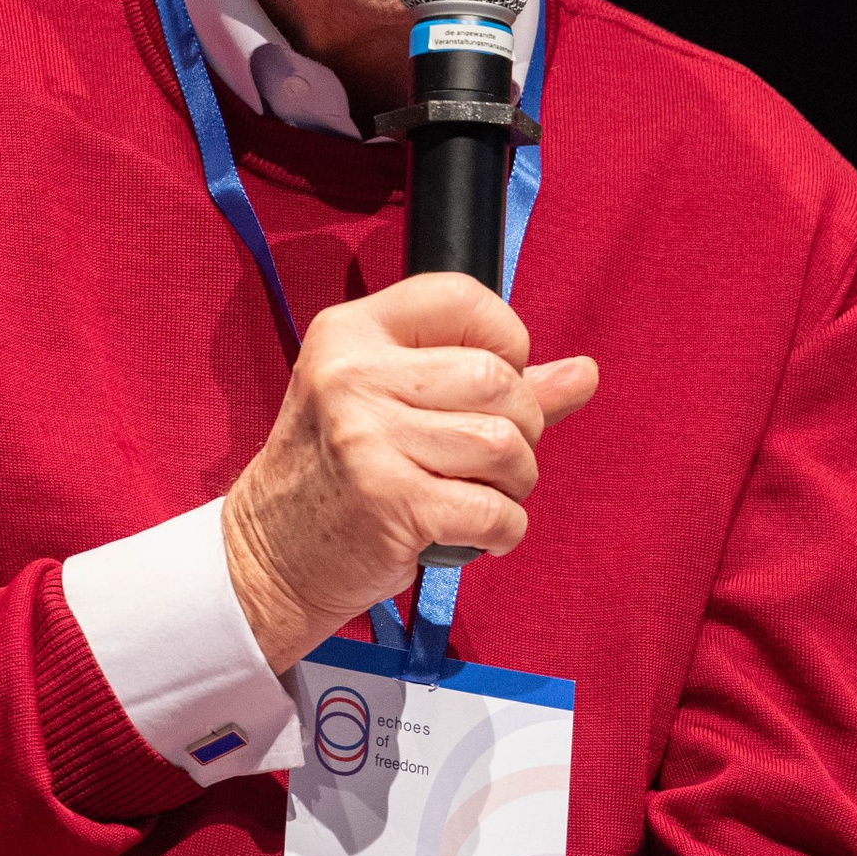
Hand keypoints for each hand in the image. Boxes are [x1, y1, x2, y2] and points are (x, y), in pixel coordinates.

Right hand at [223, 275, 598, 673]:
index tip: (495, 384)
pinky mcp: (390, 503)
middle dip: (521, 427)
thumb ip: (492, 384)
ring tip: (486, 495)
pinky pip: (493, 509)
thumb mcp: (390, 405)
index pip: (461, 298)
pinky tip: (479, 533)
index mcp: (350, 333)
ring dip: (516, 481)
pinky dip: (505, 529)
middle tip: (493, 460)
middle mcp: (352, 377)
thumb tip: (586, 372)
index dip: (503, 340)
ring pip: (503, 444)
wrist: (270, 557)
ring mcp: (368, 440)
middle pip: (496, 379)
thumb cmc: (336, 476)